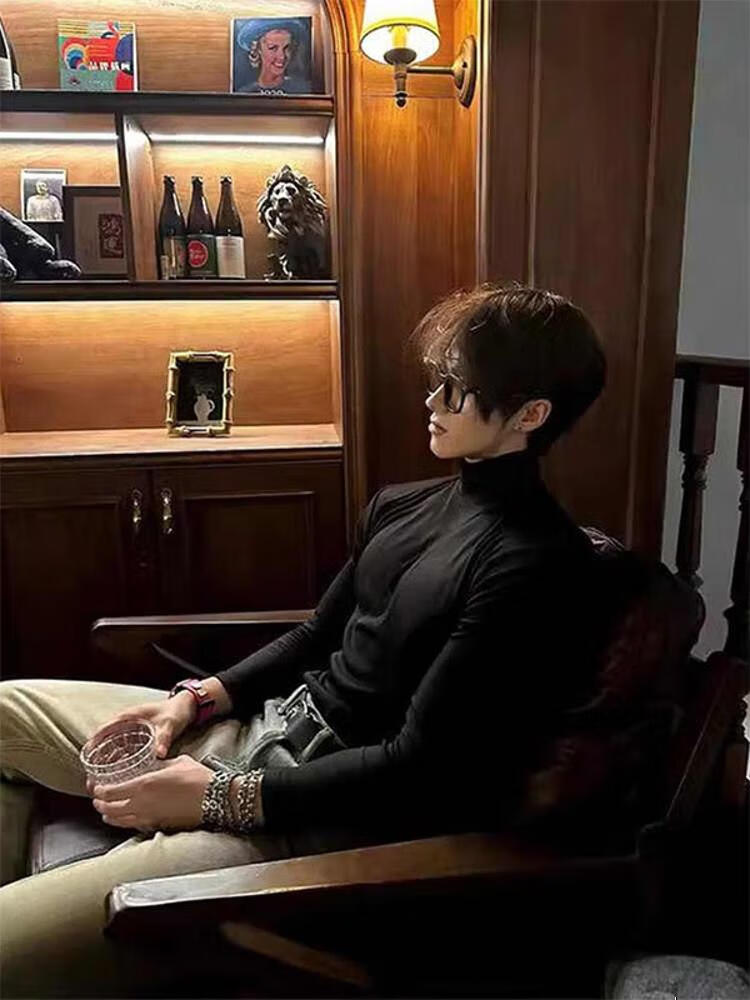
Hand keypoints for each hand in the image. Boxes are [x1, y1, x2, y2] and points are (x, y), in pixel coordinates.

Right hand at [84, 694, 195, 796]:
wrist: (186, 707)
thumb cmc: (176, 711)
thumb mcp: (169, 725)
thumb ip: (163, 738)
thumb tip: (159, 754)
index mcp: (130, 715)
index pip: (105, 728)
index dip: (94, 741)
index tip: (86, 755)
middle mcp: (128, 721)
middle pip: (105, 737)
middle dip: (97, 752)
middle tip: (92, 770)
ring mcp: (132, 727)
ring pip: (113, 742)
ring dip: (107, 755)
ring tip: (101, 773)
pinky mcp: (138, 733)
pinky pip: (123, 745)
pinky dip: (118, 755)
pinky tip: (119, 769)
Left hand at [92, 755, 212, 832]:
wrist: (214, 798)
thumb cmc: (197, 778)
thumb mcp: (176, 762)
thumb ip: (160, 765)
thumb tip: (155, 765)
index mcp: (144, 784)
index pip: (111, 791)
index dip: (99, 790)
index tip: (95, 786)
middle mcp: (142, 804)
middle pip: (110, 809)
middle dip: (99, 804)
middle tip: (97, 798)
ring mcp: (149, 818)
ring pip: (119, 821)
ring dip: (108, 816)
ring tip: (106, 810)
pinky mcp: (158, 826)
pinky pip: (133, 826)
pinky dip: (124, 823)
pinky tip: (125, 819)